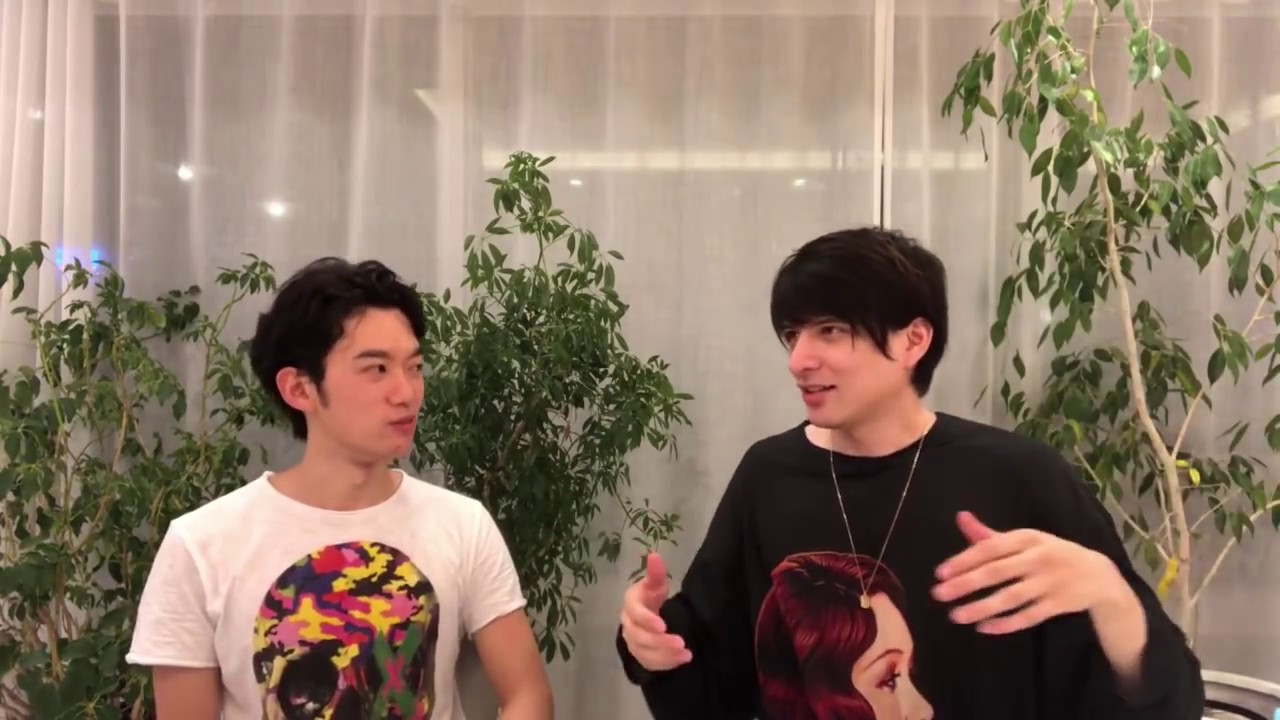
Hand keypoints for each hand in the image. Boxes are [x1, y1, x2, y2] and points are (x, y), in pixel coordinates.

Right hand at [619, 552, 691, 671]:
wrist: (646, 618)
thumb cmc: (651, 598)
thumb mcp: (655, 585)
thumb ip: (655, 573)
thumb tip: (654, 554)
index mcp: (631, 605)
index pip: (634, 614)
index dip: (646, 620)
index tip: (663, 625)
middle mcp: (628, 625)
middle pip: (639, 637)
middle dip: (659, 641)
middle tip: (680, 642)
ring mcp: (633, 643)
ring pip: (645, 652)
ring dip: (665, 654)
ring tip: (686, 653)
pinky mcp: (641, 656)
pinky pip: (651, 663)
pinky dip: (667, 663)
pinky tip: (683, 658)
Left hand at [931, 511, 1120, 634]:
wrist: (1099, 575)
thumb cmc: (1051, 554)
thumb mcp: (1026, 540)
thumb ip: (990, 535)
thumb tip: (960, 517)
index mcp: (1027, 538)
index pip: (991, 548)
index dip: (965, 559)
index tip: (940, 573)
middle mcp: (1039, 558)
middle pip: (998, 572)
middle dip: (966, 584)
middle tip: (938, 594)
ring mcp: (1050, 582)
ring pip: (1011, 597)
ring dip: (982, 607)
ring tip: (955, 616)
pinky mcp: (1059, 604)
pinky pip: (1029, 616)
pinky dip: (1006, 623)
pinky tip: (983, 627)